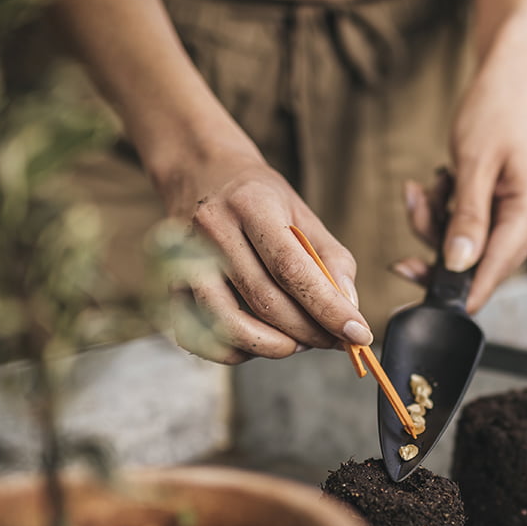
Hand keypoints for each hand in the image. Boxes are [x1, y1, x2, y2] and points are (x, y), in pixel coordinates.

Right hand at [161, 147, 373, 364]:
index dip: (328, 308)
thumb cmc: (260, 200)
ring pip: (229, 324)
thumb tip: (349, 310)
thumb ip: (333, 262)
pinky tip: (260, 340)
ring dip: (274, 346)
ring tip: (299, 342)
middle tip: (332, 339)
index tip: (357, 333)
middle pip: (265, 301)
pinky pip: (198, 337)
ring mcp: (183, 260)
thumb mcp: (304, 216)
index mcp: (251, 205)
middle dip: (308, 332)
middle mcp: (212, 230)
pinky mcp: (169, 286)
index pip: (292, 269)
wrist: (201, 173)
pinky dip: (235, 352)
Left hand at [393, 24, 526, 312]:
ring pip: (465, 247)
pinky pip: (467, 228)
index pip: (494, 272)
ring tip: (428, 186)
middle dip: (437, 244)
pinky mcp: (503, 210)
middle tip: (415, 208)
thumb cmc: (496, 109)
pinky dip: (445, 211)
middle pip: (476, 264)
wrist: (509, 75)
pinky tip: (441, 182)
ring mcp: (518, 217)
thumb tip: (458, 267)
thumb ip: (466, 218)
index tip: (421, 297)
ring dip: (436, 223)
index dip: (457, 290)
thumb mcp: (473, 163)